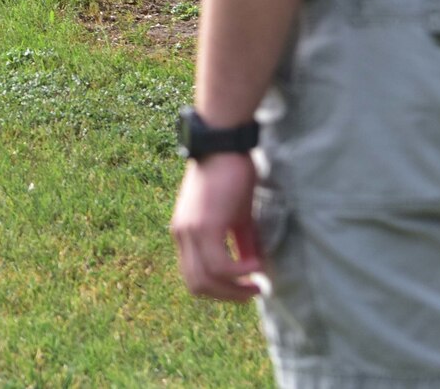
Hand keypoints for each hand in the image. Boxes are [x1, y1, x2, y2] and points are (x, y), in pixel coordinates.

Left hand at [171, 151, 263, 300]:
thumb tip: (253, 266)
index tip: (245, 287)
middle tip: (253, 291)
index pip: (194, 277)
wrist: (223, 144)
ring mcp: (190, 232)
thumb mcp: (236, 216)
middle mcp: (182, 235)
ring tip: (257, 282)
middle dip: (227, 295)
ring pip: (205, 281)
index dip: (219, 290)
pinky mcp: (204, 226)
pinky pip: (218, 265)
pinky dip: (239, 273)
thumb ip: (240, 242)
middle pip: (197, 286)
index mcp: (185, 233)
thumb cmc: (231, 174)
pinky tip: (255, 265)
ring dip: (234, 289)